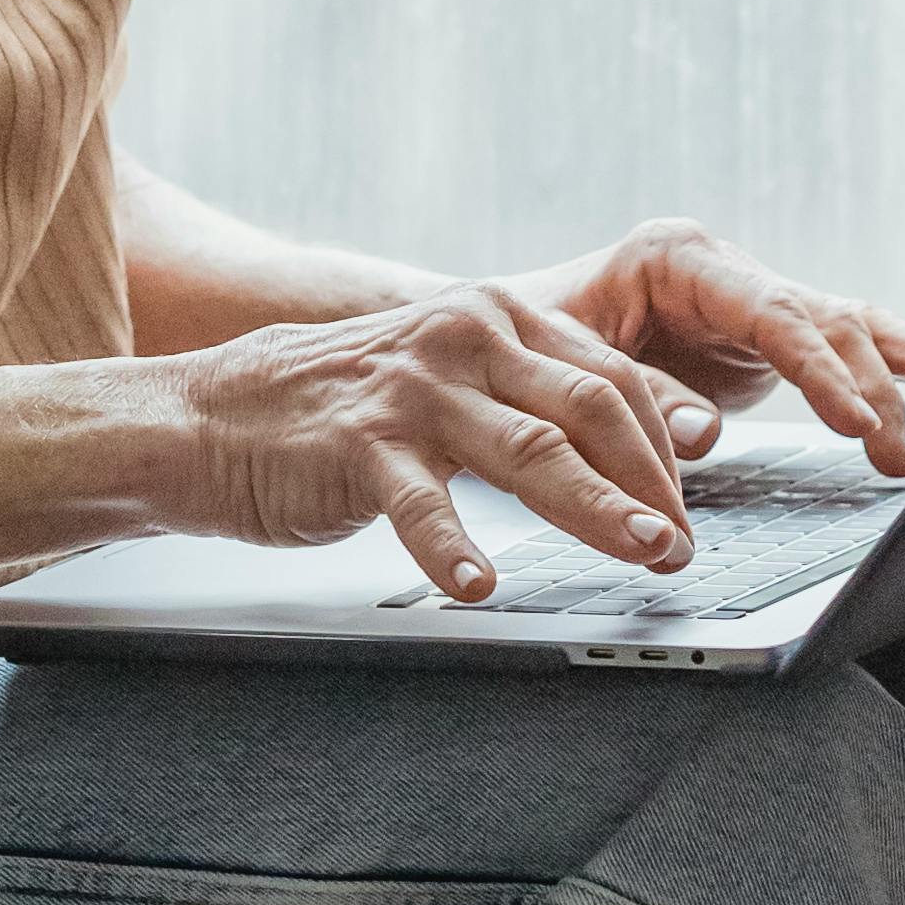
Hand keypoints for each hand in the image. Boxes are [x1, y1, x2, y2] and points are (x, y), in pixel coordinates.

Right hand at [160, 285, 705, 601]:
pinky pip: (423, 504)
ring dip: (598, 509)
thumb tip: (630, 459)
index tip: (692, 502)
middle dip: (651, 482)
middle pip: (591, 407)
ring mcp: (414, 389)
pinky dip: (456, 550)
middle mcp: (465, 336)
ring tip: (642, 553)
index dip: (665, 443)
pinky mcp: (359, 444)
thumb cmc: (345, 411)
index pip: (611, 375)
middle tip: (683, 545)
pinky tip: (482, 587)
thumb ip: (528, 401)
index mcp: (497, 317)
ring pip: (532, 450)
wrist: (212, 415)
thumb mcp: (448, 383)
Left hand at [513, 220, 904, 478]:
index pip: (769, 313)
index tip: (855, 419)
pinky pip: (851, 348)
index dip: (818, 370)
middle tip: (900, 453)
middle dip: (872, 385)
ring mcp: (756, 299)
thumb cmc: (533, 344)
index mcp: (678, 257)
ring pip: (852, 327)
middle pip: (823, 321)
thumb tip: (703, 435)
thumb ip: (639, 393)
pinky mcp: (772, 338)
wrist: (510, 334)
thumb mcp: (570, 365)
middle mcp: (729, 269)